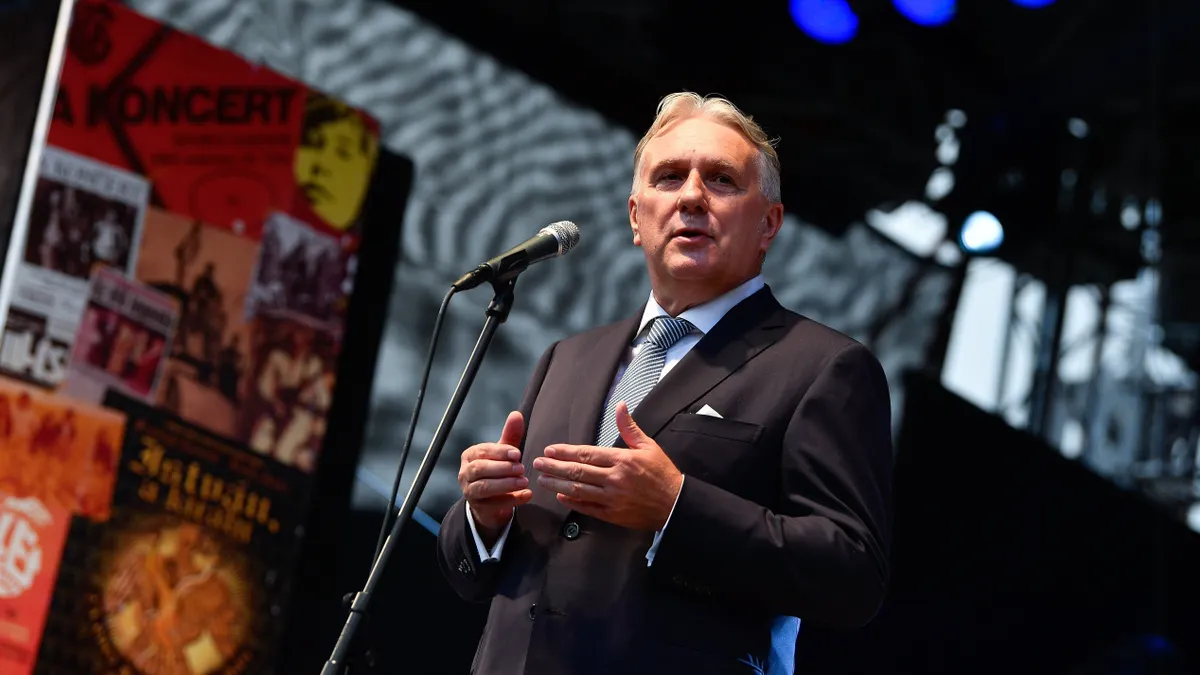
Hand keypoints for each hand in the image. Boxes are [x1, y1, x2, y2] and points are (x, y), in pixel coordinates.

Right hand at [459, 411, 532, 534]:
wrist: (490, 500)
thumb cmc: (497, 469)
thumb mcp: (503, 453)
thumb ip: (510, 436)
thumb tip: (516, 414)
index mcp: (470, 455)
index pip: (482, 451)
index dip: (500, 452)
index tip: (517, 453)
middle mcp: (465, 473)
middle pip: (479, 469)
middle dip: (502, 468)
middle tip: (522, 468)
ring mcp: (469, 491)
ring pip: (484, 487)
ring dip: (505, 484)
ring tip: (525, 482)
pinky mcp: (478, 507)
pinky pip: (493, 504)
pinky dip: (512, 499)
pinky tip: (527, 495)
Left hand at [533, 401, 682, 530]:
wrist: (675, 505)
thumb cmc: (662, 473)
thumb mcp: (648, 446)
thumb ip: (629, 427)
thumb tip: (620, 405)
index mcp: (621, 460)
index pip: (586, 454)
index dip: (565, 452)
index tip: (550, 450)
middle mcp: (614, 479)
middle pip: (577, 471)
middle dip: (554, 467)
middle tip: (537, 463)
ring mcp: (612, 499)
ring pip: (578, 490)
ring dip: (557, 484)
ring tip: (542, 479)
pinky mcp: (613, 515)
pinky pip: (588, 508)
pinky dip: (572, 502)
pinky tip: (560, 496)